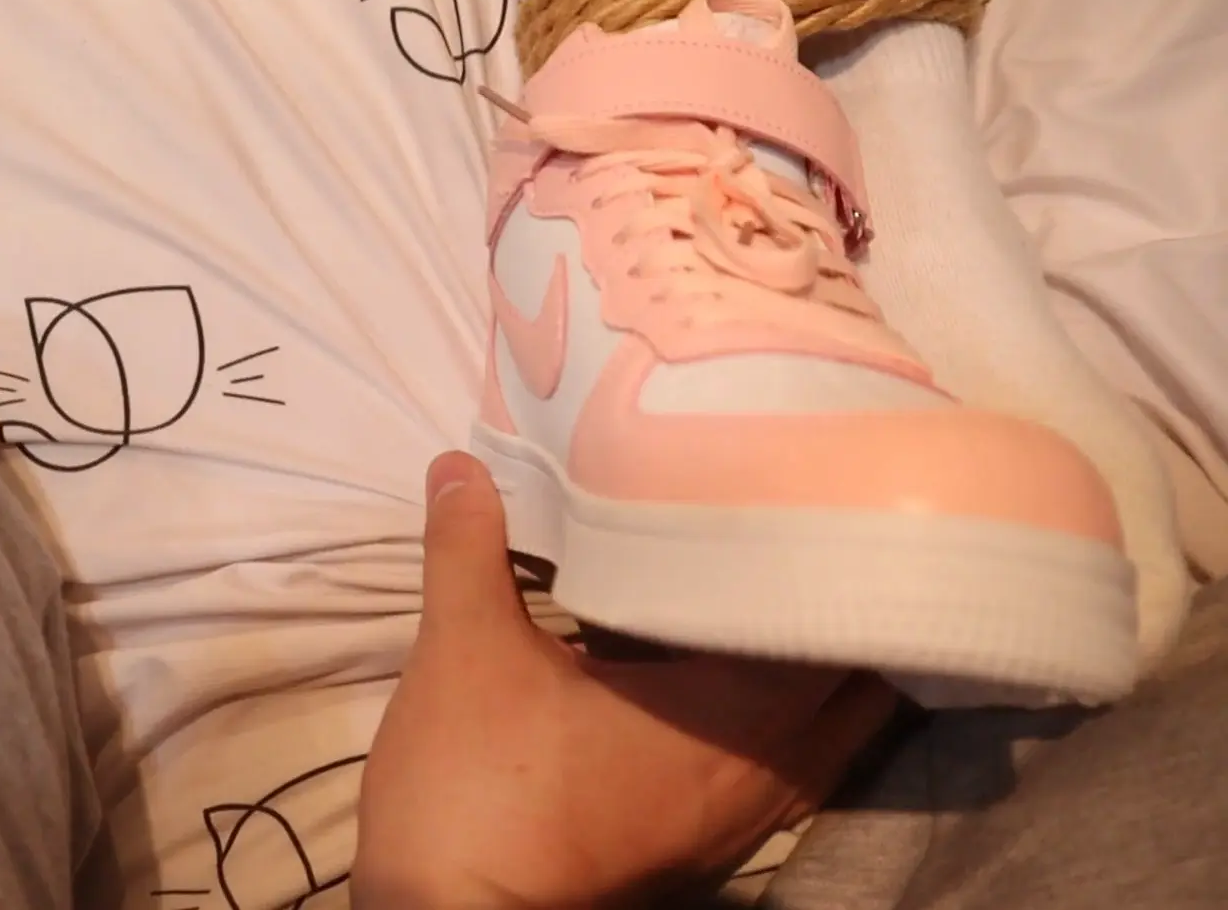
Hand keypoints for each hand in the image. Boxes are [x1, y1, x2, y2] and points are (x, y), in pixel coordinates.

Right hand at [352, 452, 900, 908]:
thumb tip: (457, 464)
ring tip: (784, 597)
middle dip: (845, 616)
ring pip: (826, 738)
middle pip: (860, 689)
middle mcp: (762, 776)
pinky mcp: (705, 853)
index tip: (837, 502)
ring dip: (816, 675)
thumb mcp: (463, 652)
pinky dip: (779, 723)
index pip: (843, 632)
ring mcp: (738, 824)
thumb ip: (468, 548)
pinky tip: (726, 679)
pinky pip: (784, 773)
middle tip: (816, 537)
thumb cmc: (474, 788)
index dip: (847, 566)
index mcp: (732, 718)